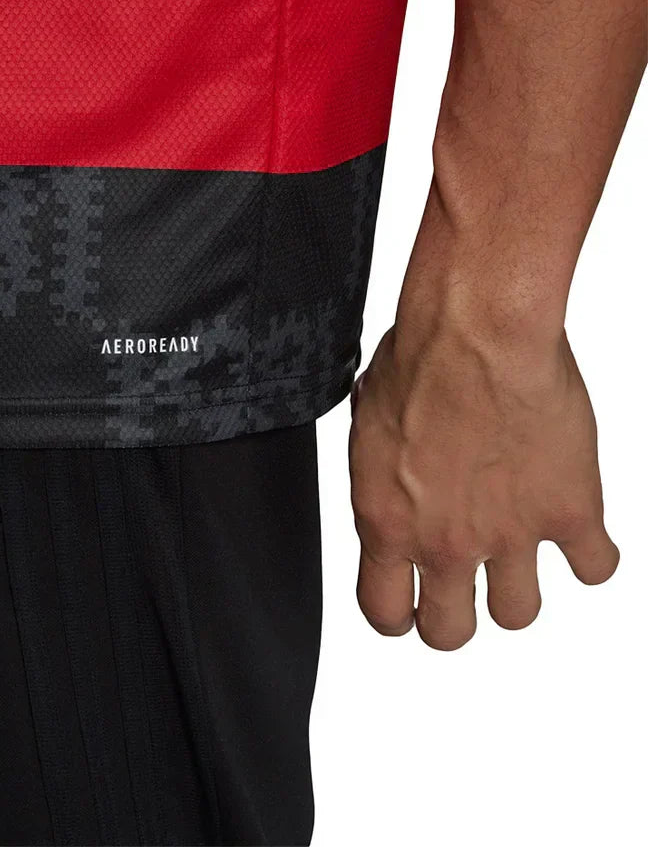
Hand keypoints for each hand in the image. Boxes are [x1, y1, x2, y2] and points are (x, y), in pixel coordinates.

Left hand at [349, 316, 618, 650]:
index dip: (396, 617)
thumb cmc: (417, 361)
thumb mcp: (368, 428)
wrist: (476, 332)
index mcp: (387, 522)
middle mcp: (445, 542)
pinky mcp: (570, 512)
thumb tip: (392, 487)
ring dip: (516, 591)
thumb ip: (382, 478)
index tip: (406, 610)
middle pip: (451, 632)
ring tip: (515, 558)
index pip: (385, 611)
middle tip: (460, 595)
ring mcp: (510, 534)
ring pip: (518, 614)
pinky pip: (596, 568)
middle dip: (454, 619)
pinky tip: (577, 532)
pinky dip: (592, 556)